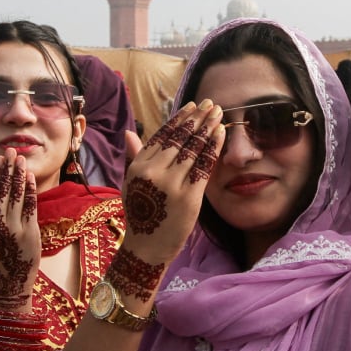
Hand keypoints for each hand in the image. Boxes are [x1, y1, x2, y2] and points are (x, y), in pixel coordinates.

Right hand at [0, 149, 39, 311]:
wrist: (11, 282)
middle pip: (1, 191)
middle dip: (7, 169)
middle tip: (10, 151)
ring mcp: (12, 227)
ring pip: (15, 195)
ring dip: (18, 174)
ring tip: (21, 159)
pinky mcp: (28, 231)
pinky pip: (29, 205)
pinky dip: (29, 189)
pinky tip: (30, 177)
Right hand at [119, 102, 223, 265]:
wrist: (148, 247)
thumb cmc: (143, 214)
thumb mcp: (133, 183)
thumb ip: (136, 156)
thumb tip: (130, 133)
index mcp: (138, 167)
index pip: (162, 136)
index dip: (179, 119)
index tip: (192, 106)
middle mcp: (153, 172)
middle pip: (180, 139)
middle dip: (198, 119)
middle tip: (211, 104)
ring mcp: (171, 184)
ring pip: (193, 149)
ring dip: (208, 128)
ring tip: (219, 114)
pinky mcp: (189, 196)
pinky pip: (204, 166)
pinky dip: (213, 147)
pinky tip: (221, 134)